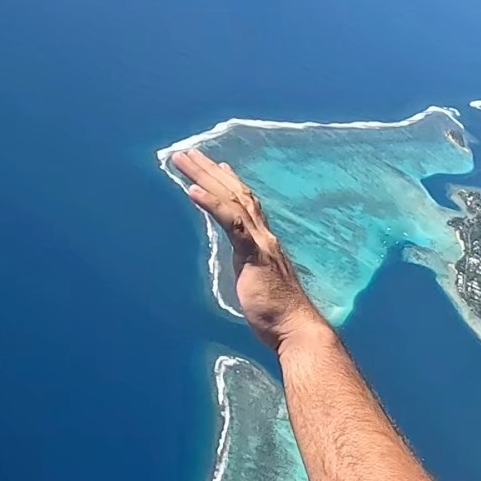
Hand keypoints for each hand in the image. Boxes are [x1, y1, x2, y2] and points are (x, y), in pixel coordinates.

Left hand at [170, 149, 313, 350]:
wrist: (297, 328)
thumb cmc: (279, 314)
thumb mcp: (259, 283)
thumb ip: (251, 267)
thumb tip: (243, 263)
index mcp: (264, 243)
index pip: (247, 205)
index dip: (231, 184)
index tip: (218, 166)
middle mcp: (264, 236)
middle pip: (235, 193)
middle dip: (210, 171)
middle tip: (187, 152)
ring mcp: (260, 243)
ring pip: (231, 200)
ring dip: (205, 177)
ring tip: (183, 160)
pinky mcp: (254, 255)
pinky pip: (231, 223)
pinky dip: (212, 204)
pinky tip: (193, 190)